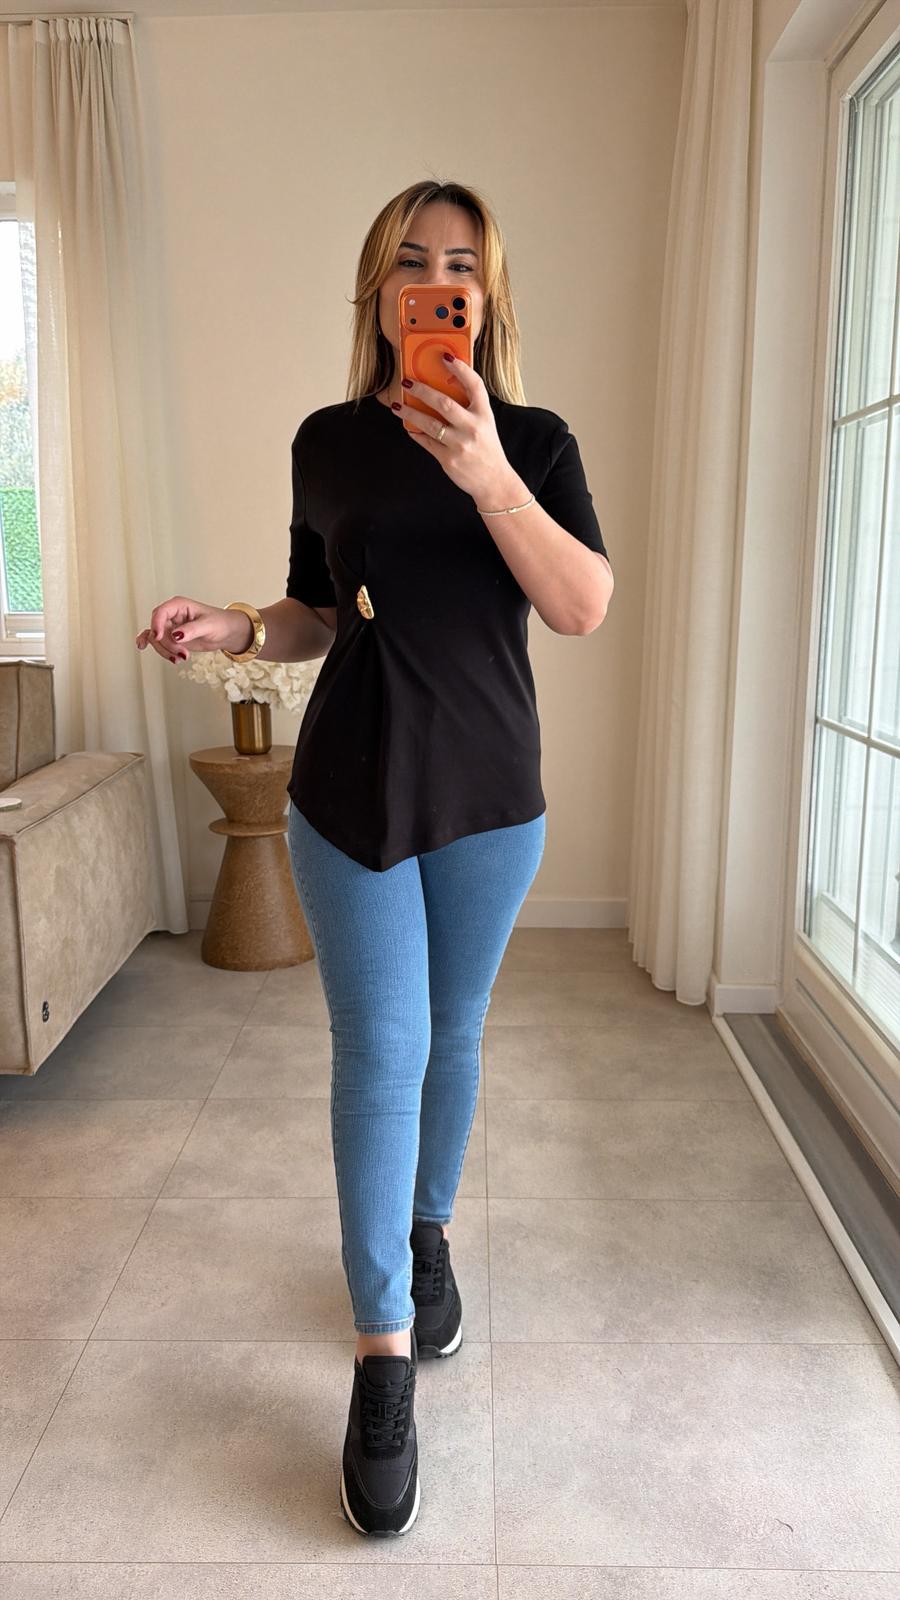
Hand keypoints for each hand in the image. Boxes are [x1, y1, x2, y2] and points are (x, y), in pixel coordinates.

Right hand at [135, 597, 244, 662]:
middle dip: (166, 643)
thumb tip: (176, 636)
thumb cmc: (219, 623)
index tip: (158, 637)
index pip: (160, 612)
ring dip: (165, 650)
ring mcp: (170, 626)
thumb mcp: (208, 625)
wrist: (225, 633)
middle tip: (182, 653)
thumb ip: (192, 630)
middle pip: (156, 628)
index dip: (156, 624)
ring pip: (155, 638)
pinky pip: (156, 642)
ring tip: (181, 658)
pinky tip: (145, 650)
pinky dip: (156, 649)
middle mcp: (172, 615)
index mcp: (179, 605)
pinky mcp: (171, 638)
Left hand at [394, 355, 513, 505]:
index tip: (446, 357)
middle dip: (422, 390)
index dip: (461, 369)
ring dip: (410, 413)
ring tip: (398, 406)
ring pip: (429, 424)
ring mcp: (460, 444)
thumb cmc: (487, 450)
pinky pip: (426, 442)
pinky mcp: (448, 459)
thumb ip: (469, 408)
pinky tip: (409, 427)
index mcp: (484, 414)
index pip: (474, 385)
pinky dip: (416, 433)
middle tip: (407, 383)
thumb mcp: (486, 424)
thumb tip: (444, 389)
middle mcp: (473, 428)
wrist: (494, 482)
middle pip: (444, 403)